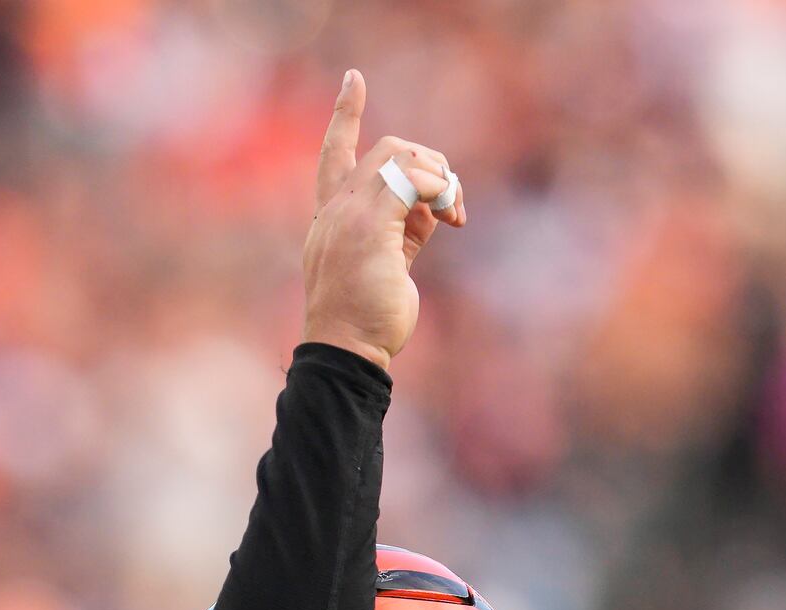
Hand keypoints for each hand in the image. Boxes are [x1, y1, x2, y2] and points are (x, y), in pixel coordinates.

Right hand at [302, 70, 464, 374]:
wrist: (348, 355)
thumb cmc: (367, 323)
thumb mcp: (387, 268)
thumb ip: (404, 232)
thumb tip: (432, 208)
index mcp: (331, 219)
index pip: (334, 155)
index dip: (345, 116)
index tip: (354, 78)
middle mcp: (334, 211)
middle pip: (386, 149)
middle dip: (428, 162)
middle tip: (451, 204)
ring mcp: (349, 215)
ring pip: (402, 157)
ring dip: (439, 177)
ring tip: (454, 216)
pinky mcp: (370, 224)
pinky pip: (413, 180)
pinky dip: (440, 189)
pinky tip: (451, 216)